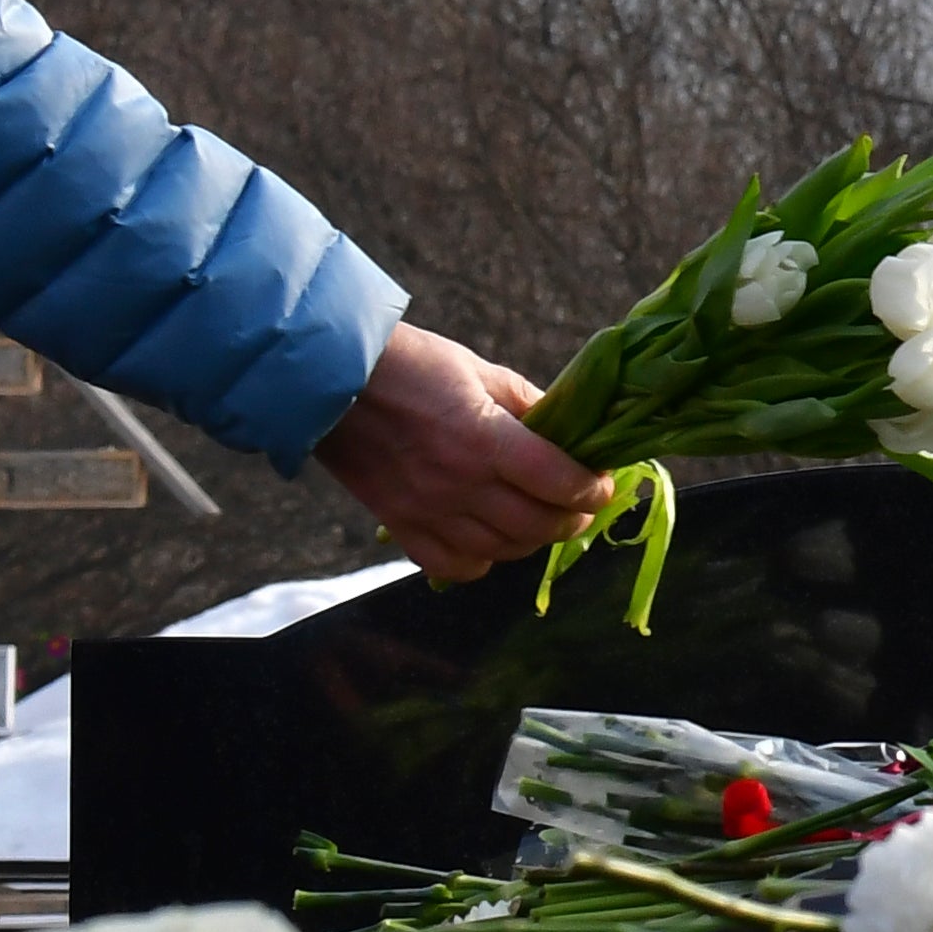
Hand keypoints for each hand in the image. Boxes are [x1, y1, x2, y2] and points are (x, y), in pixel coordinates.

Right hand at [315, 324, 612, 579]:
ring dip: (531, 540)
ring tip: (540, 520)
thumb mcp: (482, 373)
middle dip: (571, 519)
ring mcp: (428, 510)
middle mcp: (460, 484)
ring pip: (501, 550)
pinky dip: (481, 561)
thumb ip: (529, 407)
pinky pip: (452, 566)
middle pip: (537, 525)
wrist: (330, 379)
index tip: (602, 485)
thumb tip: (569, 431)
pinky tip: (490, 541)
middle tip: (579, 506)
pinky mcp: (400, 523)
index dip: (593, 490)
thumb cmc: (411, 365)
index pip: (560, 483)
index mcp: (487, 440)